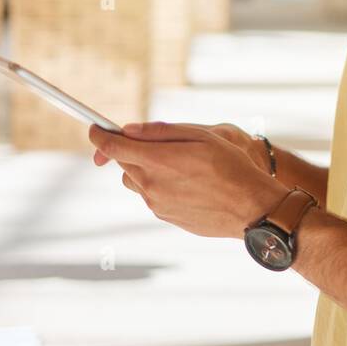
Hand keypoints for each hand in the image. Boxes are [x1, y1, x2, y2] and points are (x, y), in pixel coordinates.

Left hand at [88, 121, 289, 238]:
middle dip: (128, 150)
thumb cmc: (232, 166)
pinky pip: (152, 196)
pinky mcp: (165, 216)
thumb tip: (128, 129)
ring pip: (136, 181)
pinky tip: (188, 183)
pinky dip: (159, 186)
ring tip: (177, 165)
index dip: (98, 135)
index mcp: (158, 161)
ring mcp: (157, 204)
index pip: (112, 147)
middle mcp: (151, 185)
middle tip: (148, 143)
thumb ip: (162, 132)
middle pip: (123, 163)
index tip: (95, 128)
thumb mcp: (202, 136)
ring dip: (145, 169)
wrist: (251, 208)